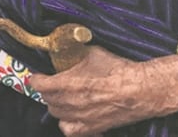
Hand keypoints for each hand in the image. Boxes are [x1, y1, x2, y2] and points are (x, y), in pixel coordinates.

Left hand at [30, 47, 177, 135]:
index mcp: (68, 84)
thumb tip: (66, 49)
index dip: (36, 79)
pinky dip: (68, 124)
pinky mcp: (93, 128)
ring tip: (64, 98)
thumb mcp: (92, 53)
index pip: (39, 85)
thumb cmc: (118, 71)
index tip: (38, 76)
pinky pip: (70, 130)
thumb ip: (74, 54)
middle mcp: (71, 103)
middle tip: (55, 84)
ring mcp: (81, 118)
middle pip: (47, 100)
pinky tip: (73, 116)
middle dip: (48, 91)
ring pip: (56, 114)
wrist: (141, 90)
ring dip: (57, 105)